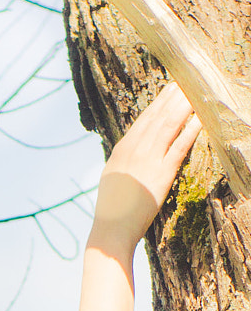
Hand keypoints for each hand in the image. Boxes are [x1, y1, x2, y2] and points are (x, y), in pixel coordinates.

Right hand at [89, 82, 201, 255]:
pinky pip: (179, 147)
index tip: (171, 88)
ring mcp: (147, 161)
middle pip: (157, 116)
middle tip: (187, 80)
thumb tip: (133, 150)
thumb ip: (125, 160)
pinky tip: (200, 119)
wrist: (111, 230)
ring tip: (196, 91)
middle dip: (173, 96)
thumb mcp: (113, 178)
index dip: (160, 101)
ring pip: (168, 125)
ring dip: (183, 106)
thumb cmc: (112, 210)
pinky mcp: (160, 174)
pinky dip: (190, 131)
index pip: (144, 119)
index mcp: (121, 150)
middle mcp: (134, 150)